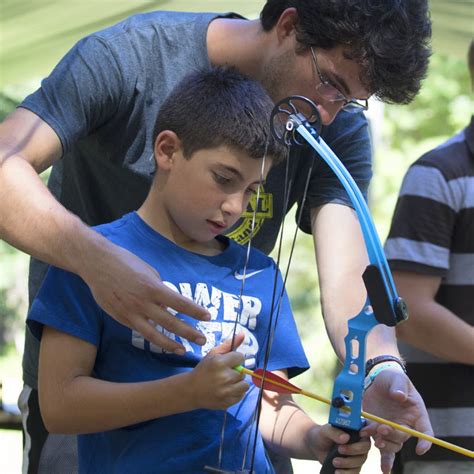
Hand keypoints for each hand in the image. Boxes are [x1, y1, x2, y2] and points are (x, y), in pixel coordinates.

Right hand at [81, 241, 210, 353]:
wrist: (97, 263)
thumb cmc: (125, 262)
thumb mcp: (148, 271)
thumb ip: (159, 288)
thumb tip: (168, 303)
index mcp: (153, 287)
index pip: (180, 303)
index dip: (195, 311)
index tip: (207, 317)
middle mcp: (143, 303)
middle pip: (170, 322)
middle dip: (188, 333)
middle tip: (202, 340)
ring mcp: (130, 313)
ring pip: (154, 334)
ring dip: (170, 344)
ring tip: (183, 350)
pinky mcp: (120, 318)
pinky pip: (139, 330)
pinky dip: (152, 336)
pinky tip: (161, 341)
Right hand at [190, 333, 248, 409]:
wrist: (191, 390)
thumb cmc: (203, 369)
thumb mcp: (213, 354)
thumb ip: (229, 345)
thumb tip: (243, 334)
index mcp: (220, 363)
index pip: (241, 357)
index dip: (235, 359)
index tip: (229, 362)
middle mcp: (224, 378)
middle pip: (243, 371)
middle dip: (236, 371)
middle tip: (225, 372)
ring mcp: (226, 392)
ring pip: (245, 385)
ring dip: (238, 382)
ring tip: (228, 381)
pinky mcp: (227, 402)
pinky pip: (241, 395)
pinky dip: (236, 392)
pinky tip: (227, 389)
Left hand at [308, 424, 370, 472]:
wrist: (317, 447)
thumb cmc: (323, 435)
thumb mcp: (326, 431)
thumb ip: (334, 432)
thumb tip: (346, 438)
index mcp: (355, 430)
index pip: (368, 429)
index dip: (368, 431)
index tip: (360, 434)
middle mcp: (359, 442)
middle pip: (365, 448)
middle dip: (353, 450)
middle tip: (339, 450)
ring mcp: (357, 455)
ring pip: (360, 461)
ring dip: (347, 463)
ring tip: (334, 462)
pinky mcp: (353, 467)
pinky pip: (355, 472)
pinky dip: (347, 473)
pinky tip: (337, 472)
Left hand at [361, 369, 432, 472]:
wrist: (375, 379)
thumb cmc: (391, 378)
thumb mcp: (397, 378)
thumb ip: (398, 387)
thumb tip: (398, 396)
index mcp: (416, 413)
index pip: (425, 430)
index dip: (424, 441)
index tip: (420, 449)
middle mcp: (406, 424)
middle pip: (403, 437)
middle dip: (393, 435)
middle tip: (382, 429)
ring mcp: (391, 428)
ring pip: (392, 444)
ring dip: (383, 443)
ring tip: (373, 435)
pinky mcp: (378, 430)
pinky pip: (383, 448)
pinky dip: (384, 458)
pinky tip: (384, 468)